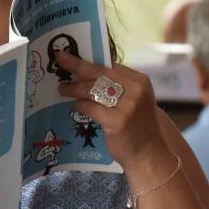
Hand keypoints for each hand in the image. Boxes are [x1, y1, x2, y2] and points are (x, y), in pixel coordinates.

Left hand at [52, 51, 169, 168]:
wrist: (148, 152)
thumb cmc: (137, 126)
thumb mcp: (134, 99)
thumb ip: (117, 86)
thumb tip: (87, 73)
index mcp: (139, 81)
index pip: (110, 66)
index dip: (88, 61)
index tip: (71, 56)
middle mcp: (135, 90)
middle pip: (99, 73)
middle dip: (77, 66)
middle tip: (60, 60)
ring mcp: (127, 106)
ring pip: (93, 90)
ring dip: (74, 88)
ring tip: (62, 88)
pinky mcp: (117, 121)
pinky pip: (91, 108)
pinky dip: (80, 106)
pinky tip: (76, 107)